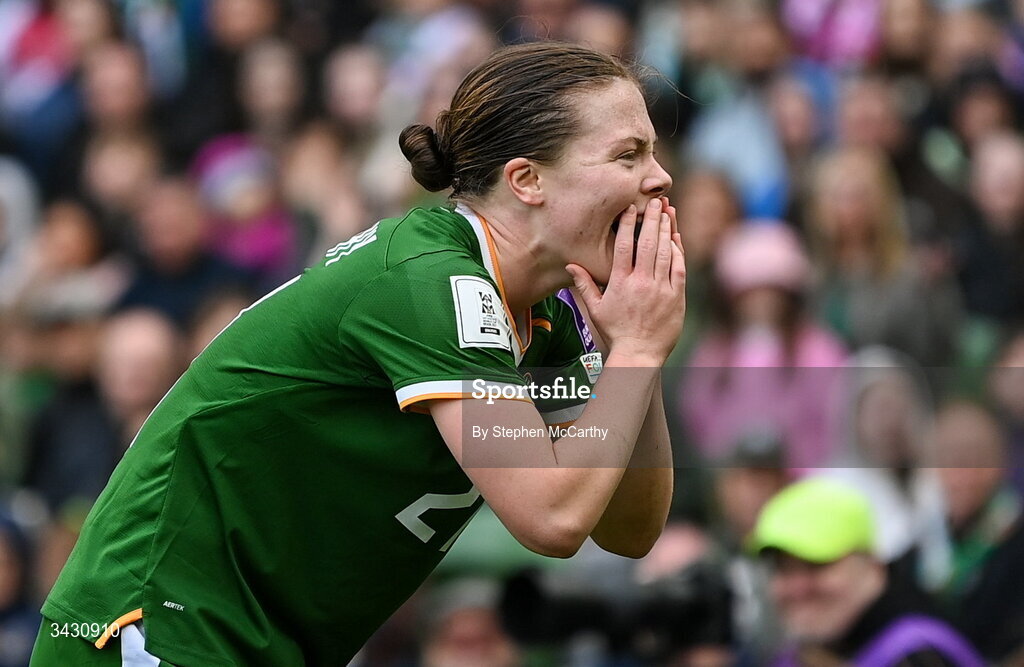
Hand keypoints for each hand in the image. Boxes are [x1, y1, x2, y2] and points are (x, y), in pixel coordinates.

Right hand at [565, 197, 685, 365]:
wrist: (639, 354)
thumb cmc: (615, 332)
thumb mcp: (595, 309)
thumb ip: (584, 284)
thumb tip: (570, 265)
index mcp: (620, 283)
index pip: (623, 246)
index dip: (627, 224)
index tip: (631, 208)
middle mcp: (641, 282)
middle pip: (647, 243)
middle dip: (652, 219)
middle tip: (655, 201)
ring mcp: (661, 288)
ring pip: (665, 252)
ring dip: (666, 229)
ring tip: (667, 212)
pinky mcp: (676, 296)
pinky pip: (679, 268)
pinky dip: (678, 251)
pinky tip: (676, 238)